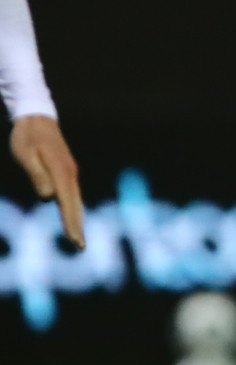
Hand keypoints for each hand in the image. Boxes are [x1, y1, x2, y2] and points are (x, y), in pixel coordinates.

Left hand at [11, 115, 82, 248]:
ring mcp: (70, 171)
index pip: (67, 201)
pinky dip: (73, 208)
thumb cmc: (28, 136)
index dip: (71, 221)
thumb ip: (37, 175)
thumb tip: (48, 196)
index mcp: (61, 170)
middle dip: (77, 225)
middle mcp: (70, 173)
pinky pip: (71, 193)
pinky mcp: (66, 170)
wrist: (37, 117)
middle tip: (80, 246)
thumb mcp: (25, 154)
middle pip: (75, 203)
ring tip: (77, 238)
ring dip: (76, 218)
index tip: (75, 239)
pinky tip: (72, 217)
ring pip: (75, 199)